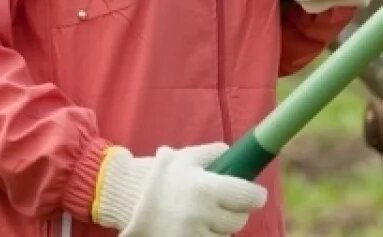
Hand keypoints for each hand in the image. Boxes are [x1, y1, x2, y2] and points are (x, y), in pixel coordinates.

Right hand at [92, 143, 266, 236]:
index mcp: (204, 188)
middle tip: (223, 203)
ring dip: (219, 227)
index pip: (248, 197)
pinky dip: (206, 236)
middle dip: (235, 211)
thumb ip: (213, 153)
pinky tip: (194, 226)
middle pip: (239, 220)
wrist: (127, 199)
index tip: (255, 194)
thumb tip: (236, 154)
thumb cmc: (161, 175)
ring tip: (201, 214)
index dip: (255, 195)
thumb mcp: (185, 157)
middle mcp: (201, 215)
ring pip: (224, 236)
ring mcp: (192, 235)